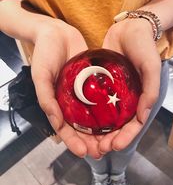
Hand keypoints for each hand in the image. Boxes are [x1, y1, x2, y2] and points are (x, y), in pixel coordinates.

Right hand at [31, 18, 101, 158]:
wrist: (56, 32)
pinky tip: (119, 115)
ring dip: (102, 129)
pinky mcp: (93, 80)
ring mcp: (83, 91)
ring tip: (114, 138)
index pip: (65, 128)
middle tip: (103, 150)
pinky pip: (101, 96)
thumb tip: (57, 123)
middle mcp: (70, 100)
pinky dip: (108, 107)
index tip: (85, 152)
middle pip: (82, 126)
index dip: (74, 142)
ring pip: (94, 114)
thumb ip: (46, 98)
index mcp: (56, 102)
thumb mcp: (41, 75)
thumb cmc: (45, 53)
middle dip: (92, 140)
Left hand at [99, 18, 160, 152]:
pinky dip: (90, 110)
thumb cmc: (143, 46)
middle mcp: (127, 96)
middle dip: (109, 138)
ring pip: (105, 115)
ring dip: (98, 129)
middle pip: (118, 124)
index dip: (126, 137)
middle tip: (97, 147)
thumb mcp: (151, 67)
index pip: (134, 123)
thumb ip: (151, 90)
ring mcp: (113, 90)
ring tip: (87, 139)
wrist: (129, 27)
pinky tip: (80, 118)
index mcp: (140, 97)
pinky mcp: (101, 81)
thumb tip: (143, 116)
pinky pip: (95, 99)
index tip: (114, 146)